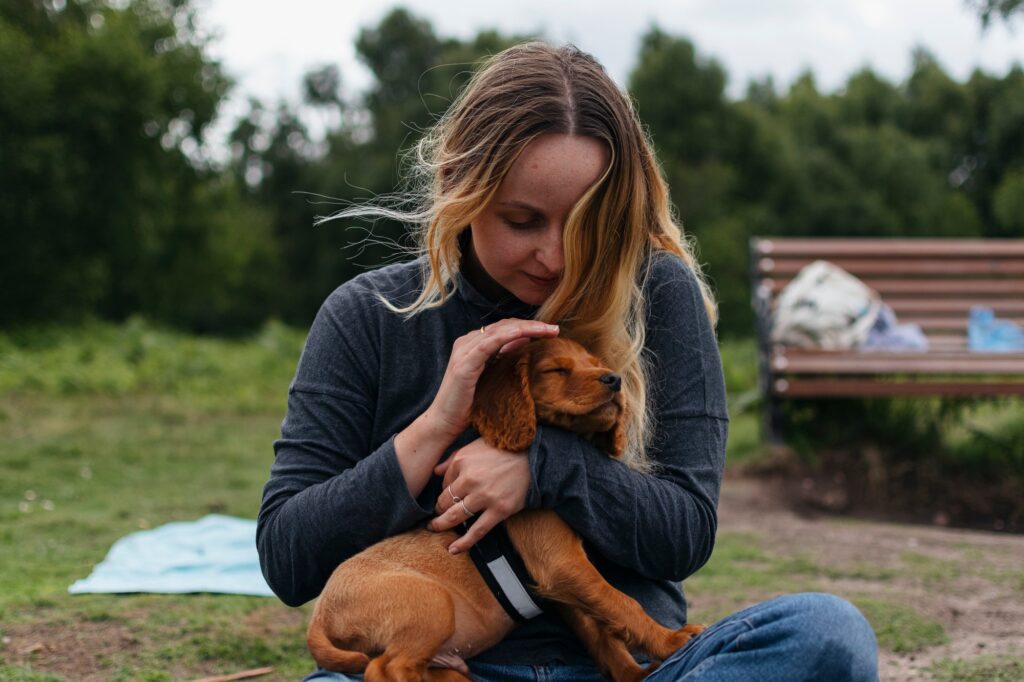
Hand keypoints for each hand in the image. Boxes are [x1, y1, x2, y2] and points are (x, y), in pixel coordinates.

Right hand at [425, 319, 558, 439]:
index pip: (505, 328)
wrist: (444, 423)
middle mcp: (467, 343)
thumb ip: (504, 357)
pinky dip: (507, 336)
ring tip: (548, 330)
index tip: (551, 330)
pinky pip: (488, 345)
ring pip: (499, 331)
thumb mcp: (493, 377)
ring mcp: (464, 352)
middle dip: (532, 325)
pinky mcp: (463, 364)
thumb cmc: (470, 405)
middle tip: (555, 328)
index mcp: (473, 344)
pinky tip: (524, 334)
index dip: (529, 326)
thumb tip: (525, 340)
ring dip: (527, 328)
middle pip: (504, 326)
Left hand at [428, 437, 530, 553]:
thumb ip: (452, 459)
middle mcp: (471, 479)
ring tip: (434, 529)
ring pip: (456, 516)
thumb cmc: (502, 450)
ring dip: (441, 525)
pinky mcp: (499, 509)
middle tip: (433, 518)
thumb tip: (435, 472)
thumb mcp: (474, 447)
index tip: (445, 499)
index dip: (442, 493)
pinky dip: (464, 543)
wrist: (533, 457)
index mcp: (462, 462)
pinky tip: (453, 549)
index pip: (444, 484)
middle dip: (437, 512)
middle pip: (444, 502)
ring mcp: (485, 496)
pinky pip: (478, 531)